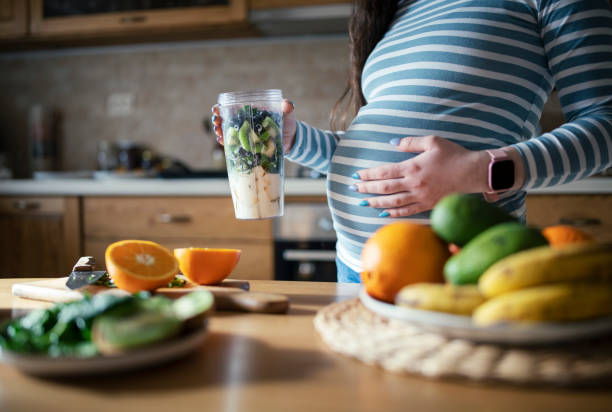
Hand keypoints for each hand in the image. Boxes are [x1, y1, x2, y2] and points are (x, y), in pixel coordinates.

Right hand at [211, 99, 296, 152]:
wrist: (291, 140)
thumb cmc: (288, 123)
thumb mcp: (287, 114)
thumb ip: (287, 107)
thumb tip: (288, 105)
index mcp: (251, 111)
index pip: (232, 107)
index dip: (222, 108)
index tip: (216, 109)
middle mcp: (246, 122)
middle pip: (227, 120)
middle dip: (218, 120)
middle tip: (216, 122)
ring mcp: (246, 134)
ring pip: (228, 132)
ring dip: (220, 132)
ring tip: (218, 134)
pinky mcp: (248, 146)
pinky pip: (235, 145)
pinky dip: (228, 144)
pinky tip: (223, 144)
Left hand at [353, 136, 490, 216]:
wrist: (473, 173)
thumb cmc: (454, 155)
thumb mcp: (432, 141)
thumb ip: (410, 142)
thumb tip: (392, 143)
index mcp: (412, 167)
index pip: (383, 172)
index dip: (367, 174)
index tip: (356, 174)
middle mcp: (414, 184)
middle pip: (384, 189)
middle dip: (366, 189)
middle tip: (353, 189)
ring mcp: (420, 197)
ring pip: (392, 203)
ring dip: (375, 203)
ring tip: (363, 202)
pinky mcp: (428, 205)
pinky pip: (406, 212)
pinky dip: (393, 214)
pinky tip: (383, 214)